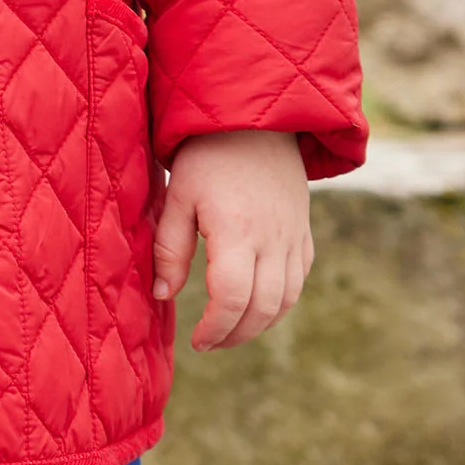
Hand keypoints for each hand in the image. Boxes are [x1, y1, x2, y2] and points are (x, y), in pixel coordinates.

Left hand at [152, 128, 311, 350]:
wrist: (256, 121)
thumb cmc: (207, 155)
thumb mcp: (178, 197)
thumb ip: (169, 249)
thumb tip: (162, 295)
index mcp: (237, 230)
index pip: (233, 298)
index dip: (215, 328)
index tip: (196, 341)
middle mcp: (273, 238)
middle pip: (264, 308)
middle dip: (236, 334)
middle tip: (209, 342)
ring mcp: (293, 236)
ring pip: (286, 299)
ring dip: (259, 324)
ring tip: (230, 331)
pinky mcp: (303, 232)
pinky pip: (298, 280)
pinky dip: (279, 302)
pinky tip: (255, 305)